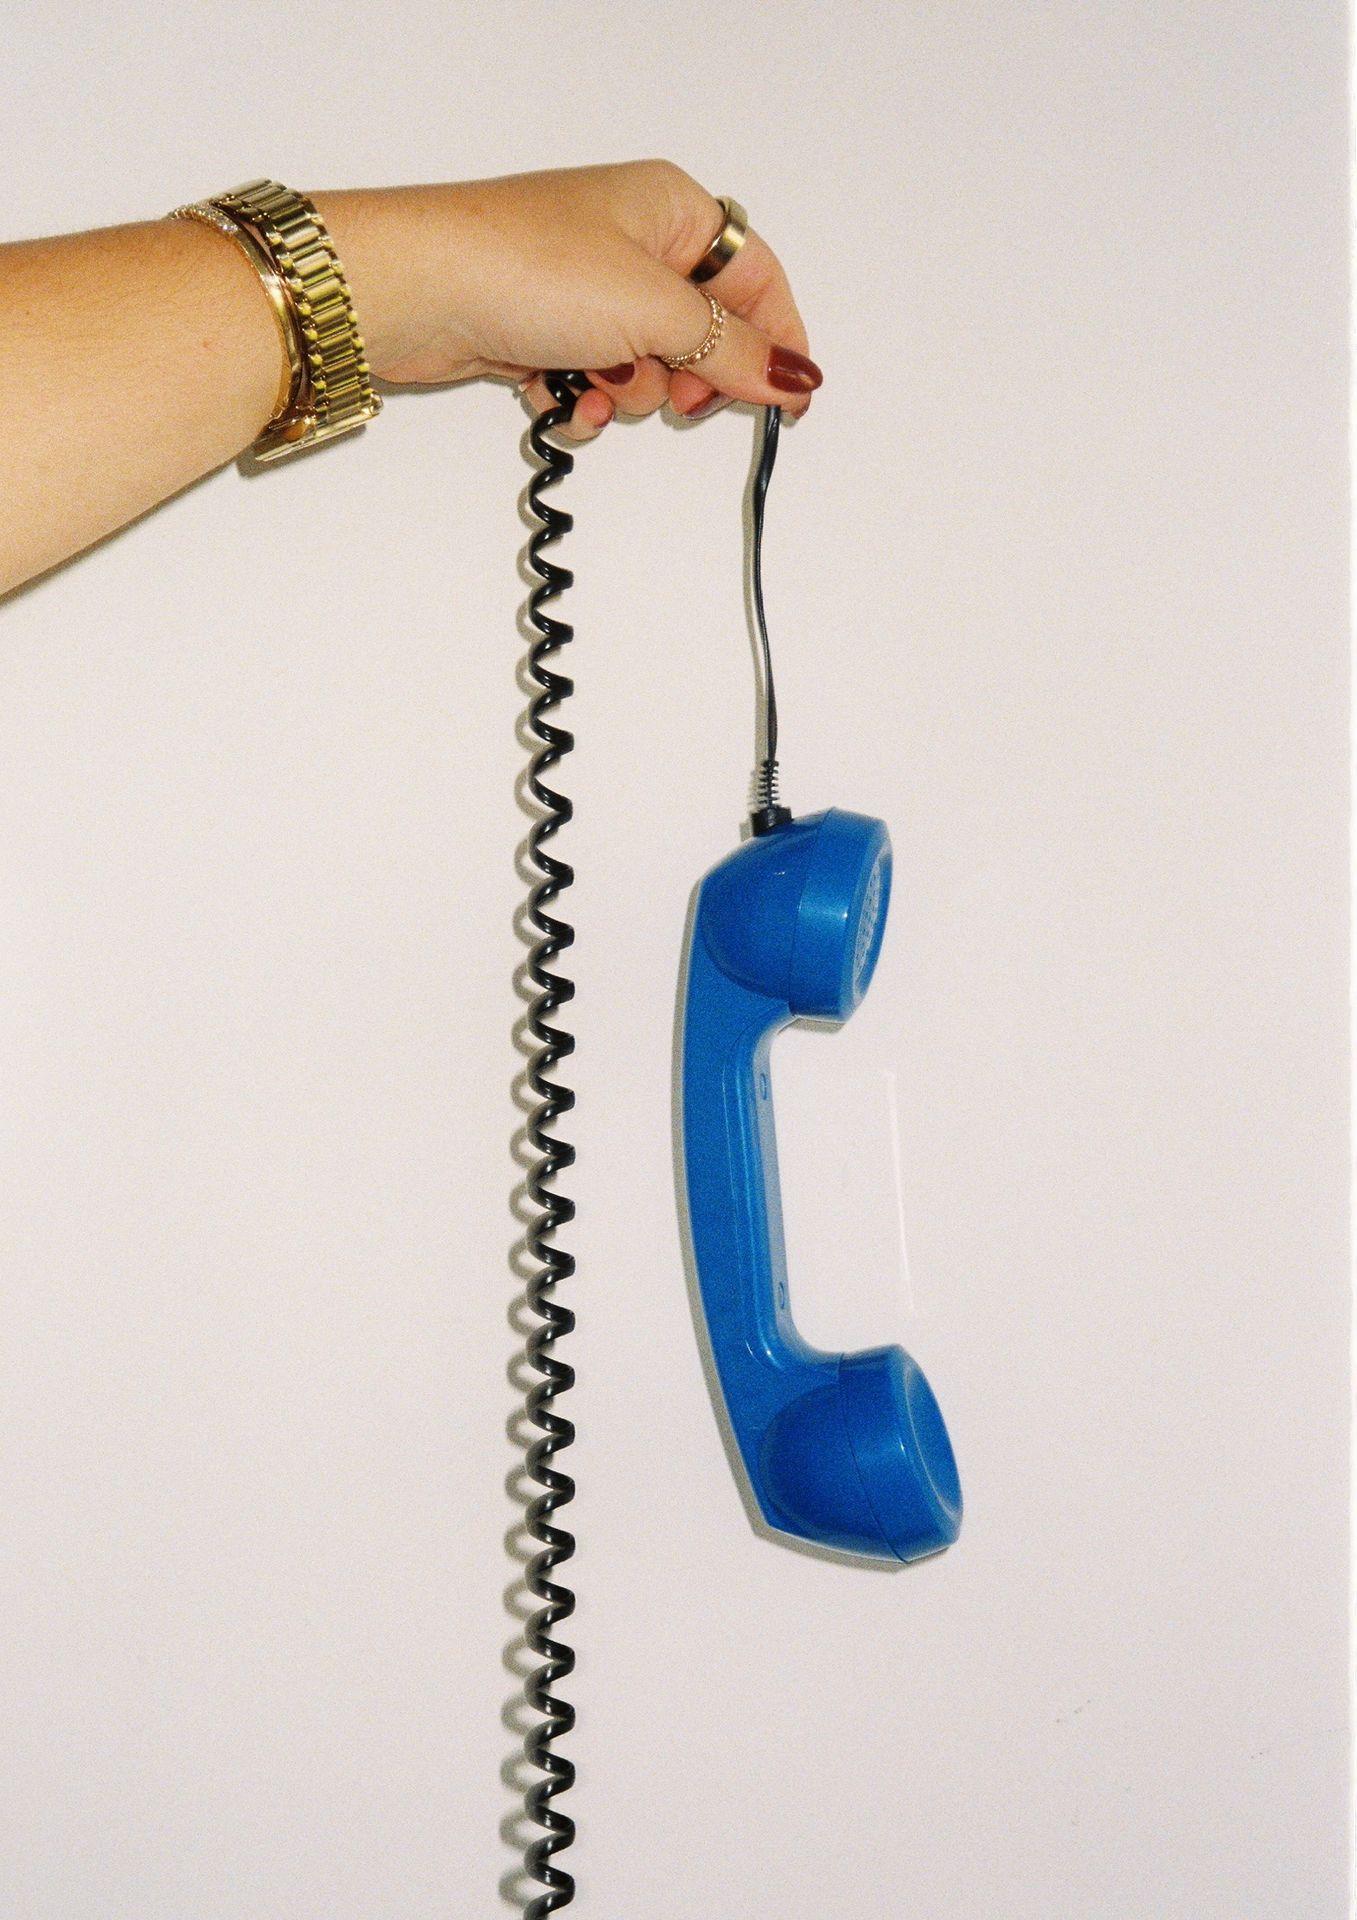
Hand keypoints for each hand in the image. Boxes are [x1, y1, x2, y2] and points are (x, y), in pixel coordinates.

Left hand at [312, 161, 821, 443]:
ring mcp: (585, 287)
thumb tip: (794, 376)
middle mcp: (633, 241)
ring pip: (646, 367)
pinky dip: (582, 400)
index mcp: (672, 208)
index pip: (756, 280)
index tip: (789, 405)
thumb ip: (732, 351)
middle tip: (674, 397)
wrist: (416, 289)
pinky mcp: (543, 329)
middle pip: (702, 331)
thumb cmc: (530, 269)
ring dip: (627, 394)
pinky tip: (558, 398)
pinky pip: (593, 380)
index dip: (777, 344)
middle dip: (688, 377)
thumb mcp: (656, 312)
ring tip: (593, 384)